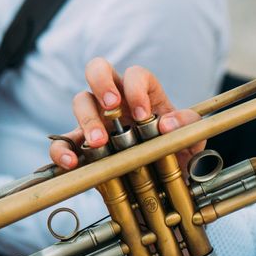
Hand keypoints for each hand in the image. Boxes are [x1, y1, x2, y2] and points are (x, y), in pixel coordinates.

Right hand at [50, 58, 202, 170]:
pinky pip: (63, 142)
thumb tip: (167, 123)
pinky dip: (62, 150)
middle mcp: (116, 101)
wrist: (166, 185)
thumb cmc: (178, 153)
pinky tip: (72, 163)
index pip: (135, 74)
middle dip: (101, 83)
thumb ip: (188, 125)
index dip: (136, 89)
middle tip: (112, 107)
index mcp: (143, 93)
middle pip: (98, 70)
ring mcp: (96, 121)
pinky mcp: (82, 147)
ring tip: (100, 142)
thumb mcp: (193, 139)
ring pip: (80, 101)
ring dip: (87, 118)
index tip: (143, 115)